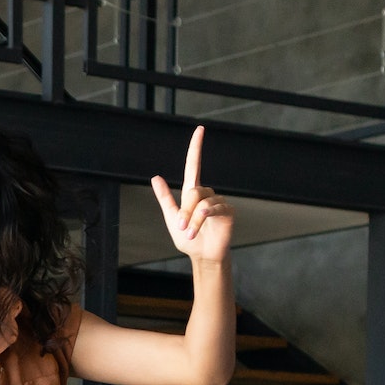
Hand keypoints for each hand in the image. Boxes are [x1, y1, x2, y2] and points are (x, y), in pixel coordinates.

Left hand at [151, 127, 233, 263]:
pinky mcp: (228, 211)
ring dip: (193, 219)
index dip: (196, 148)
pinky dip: (204, 218)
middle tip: (181, 227)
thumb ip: (165, 198)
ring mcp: (218, 201)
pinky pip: (213, 208)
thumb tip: (155, 177)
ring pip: (202, 202)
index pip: (194, 165)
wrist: (202, 256)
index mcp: (192, 193)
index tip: (200, 129)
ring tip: (189, 233)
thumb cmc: (187, 239)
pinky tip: (200, 226)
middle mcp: (207, 193)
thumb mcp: (171, 218)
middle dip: (185, 211)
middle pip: (193, 191)